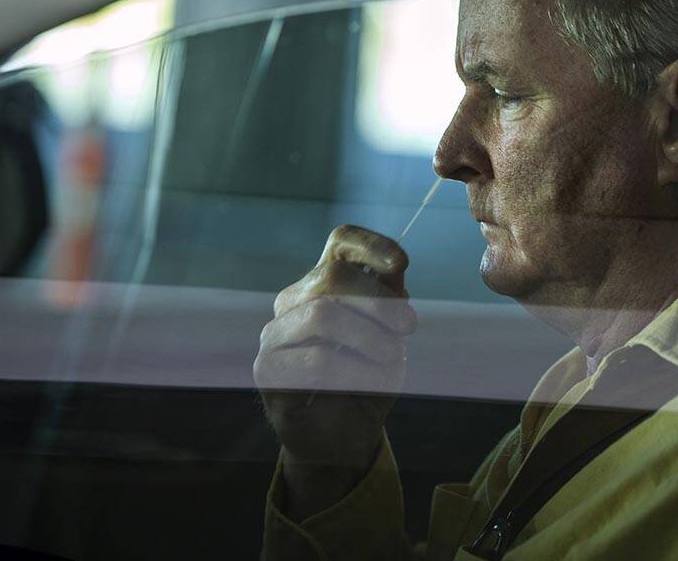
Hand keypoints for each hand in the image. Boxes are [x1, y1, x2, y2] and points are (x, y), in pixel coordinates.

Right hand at [254, 225, 416, 517]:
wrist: (346, 436)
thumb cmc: (369, 377)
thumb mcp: (390, 334)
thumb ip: (391, 299)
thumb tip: (394, 270)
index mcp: (324, 283)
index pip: (340, 241)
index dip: (372, 244)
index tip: (402, 264)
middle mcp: (293, 302)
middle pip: (333, 276)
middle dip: (380, 301)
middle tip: (408, 326)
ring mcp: (275, 335)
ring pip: (323, 314)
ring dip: (370, 337)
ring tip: (392, 358)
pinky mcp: (269, 371)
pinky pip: (317, 360)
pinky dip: (355, 370)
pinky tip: (366, 382)